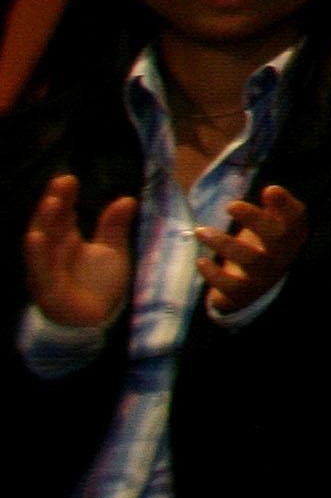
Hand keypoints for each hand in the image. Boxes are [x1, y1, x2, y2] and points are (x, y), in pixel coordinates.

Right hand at [22, 176, 132, 328]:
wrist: (97, 318)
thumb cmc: (99, 283)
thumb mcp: (113, 251)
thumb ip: (114, 227)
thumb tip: (126, 199)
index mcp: (67, 240)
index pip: (63, 214)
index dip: (64, 197)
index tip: (69, 179)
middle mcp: (53, 251)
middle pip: (51, 223)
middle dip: (54, 202)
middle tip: (61, 182)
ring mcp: (47, 268)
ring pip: (41, 242)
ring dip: (43, 222)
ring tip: (50, 202)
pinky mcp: (47, 288)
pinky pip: (39, 269)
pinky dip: (37, 253)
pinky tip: (35, 237)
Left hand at [195, 185, 307, 316]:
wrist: (249, 288)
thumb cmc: (259, 246)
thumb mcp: (268, 225)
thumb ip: (272, 207)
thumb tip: (271, 190)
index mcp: (291, 236)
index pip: (297, 218)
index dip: (286, 204)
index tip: (269, 190)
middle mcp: (282, 257)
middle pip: (277, 238)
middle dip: (255, 220)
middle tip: (231, 205)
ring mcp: (263, 277)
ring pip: (252, 261)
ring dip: (225, 244)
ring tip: (200, 231)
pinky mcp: (243, 293)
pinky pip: (231, 286)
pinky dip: (214, 274)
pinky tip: (201, 261)